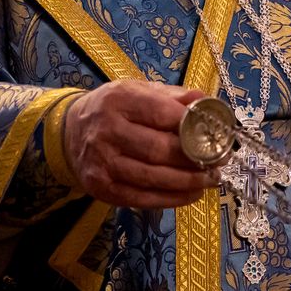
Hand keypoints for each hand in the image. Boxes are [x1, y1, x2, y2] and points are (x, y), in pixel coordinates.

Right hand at [64, 80, 219, 209]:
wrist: (70, 132)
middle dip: (195, 157)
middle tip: (219, 160)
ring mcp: (101, 162)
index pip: (161, 113)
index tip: (217, 132)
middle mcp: (106, 131)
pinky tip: (191, 194)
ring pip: (153, 177)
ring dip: (188, 182)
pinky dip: (171, 199)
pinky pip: (142, 198)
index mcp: (118, 100)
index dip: (192, 125)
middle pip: (159, 149)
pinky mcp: (101, 188)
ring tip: (211, 179)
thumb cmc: (114, 110)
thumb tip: (205, 102)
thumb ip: (173, 97)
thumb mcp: (139, 91)